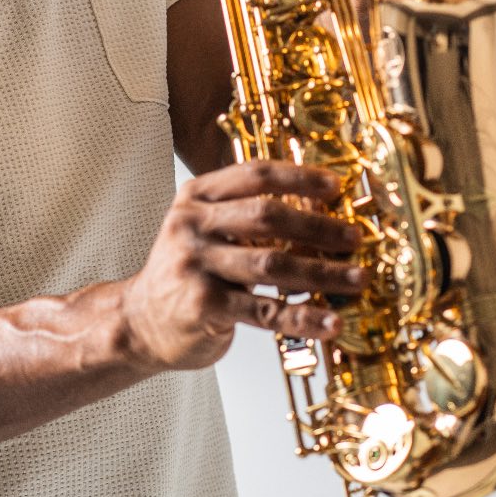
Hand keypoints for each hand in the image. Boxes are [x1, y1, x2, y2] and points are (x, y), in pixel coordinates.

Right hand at [121, 160, 365, 371]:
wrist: (139, 321)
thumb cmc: (185, 273)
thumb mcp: (202, 229)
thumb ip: (244, 214)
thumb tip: (318, 209)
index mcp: (195, 197)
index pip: (255, 175)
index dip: (300, 177)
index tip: (337, 186)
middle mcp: (191, 226)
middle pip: (267, 216)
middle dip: (319, 227)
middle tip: (354, 238)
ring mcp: (196, 266)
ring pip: (272, 263)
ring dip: (323, 272)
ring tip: (356, 279)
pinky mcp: (204, 306)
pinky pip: (265, 311)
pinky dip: (304, 317)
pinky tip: (331, 321)